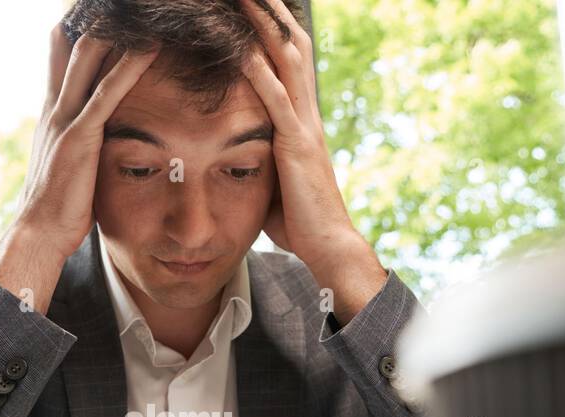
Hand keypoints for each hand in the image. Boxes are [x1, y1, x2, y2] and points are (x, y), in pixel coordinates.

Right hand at [0, 25, 157, 311]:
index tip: (91, 11)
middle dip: (92, 20)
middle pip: (70, 45)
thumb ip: (78, 144)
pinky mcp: (81, 137)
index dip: (73, 30)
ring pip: (88, 58)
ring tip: (140, 14)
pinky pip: (107, 92)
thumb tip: (93, 140)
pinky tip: (150, 48)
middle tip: (114, 3)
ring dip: (114, 32)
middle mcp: (55, 108)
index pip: (59, 56)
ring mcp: (66, 120)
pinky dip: (130, 67)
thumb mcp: (67, 165)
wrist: (39, 232)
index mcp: (51, 114)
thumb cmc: (58, 207)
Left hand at [238, 0, 386, 322]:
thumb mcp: (273, 177)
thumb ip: (260, 154)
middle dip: (270, 10)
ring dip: (264, 25)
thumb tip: (236, 149)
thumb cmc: (299, 219)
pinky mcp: (297, 145)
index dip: (274, 25)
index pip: (290, 56)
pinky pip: (276, 99)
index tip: (254, 1)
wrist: (329, 245)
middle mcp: (307, 112)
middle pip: (291, 43)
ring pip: (286, 59)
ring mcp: (304, 126)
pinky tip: (241, 47)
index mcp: (301, 117)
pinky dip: (258, 70)